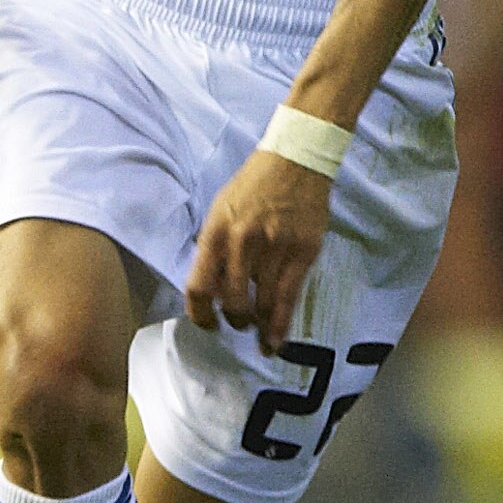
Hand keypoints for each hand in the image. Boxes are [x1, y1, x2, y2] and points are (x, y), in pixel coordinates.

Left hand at [184, 148, 332, 351]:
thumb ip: (215, 249)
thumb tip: (213, 291)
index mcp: (216, 231)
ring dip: (257, 325)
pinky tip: (275, 341)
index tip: (207, 325)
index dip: (199, 314)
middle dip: (233, 320)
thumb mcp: (220, 211)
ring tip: (256, 332)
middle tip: (237, 323)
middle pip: (232, 300)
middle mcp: (243, 241)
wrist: (296, 161)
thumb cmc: (253, 187)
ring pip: (261, 303)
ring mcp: (275, 248)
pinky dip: (280, 325)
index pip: (199, 285)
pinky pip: (288, 298)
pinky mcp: (303, 252)